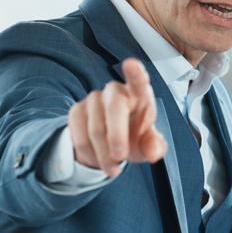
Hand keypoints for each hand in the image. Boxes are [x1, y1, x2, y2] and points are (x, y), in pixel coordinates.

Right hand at [68, 58, 166, 176]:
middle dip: (117, 135)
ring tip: (113, 168)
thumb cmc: (136, 137)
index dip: (135, 73)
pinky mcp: (76, 110)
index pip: (139, 80)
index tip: (130, 64)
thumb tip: (154, 152)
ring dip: (103, 154)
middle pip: (115, 107)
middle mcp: (116, 91)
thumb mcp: (149, 145)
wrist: (111, 144)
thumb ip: (154, 147)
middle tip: (120, 158)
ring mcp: (94, 98)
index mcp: (140, 95)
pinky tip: (97, 160)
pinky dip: (88, 153)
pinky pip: (78, 134)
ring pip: (96, 128)